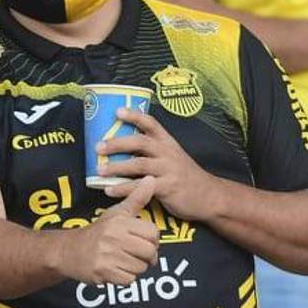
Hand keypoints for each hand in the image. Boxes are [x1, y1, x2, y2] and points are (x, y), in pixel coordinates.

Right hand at [54, 176, 160, 285]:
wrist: (68, 251)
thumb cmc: (97, 232)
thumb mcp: (116, 213)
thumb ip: (136, 198)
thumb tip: (151, 179)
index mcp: (120, 222)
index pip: (153, 234)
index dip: (151, 240)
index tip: (142, 241)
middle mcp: (114, 237)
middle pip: (149, 252)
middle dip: (146, 257)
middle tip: (135, 254)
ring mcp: (107, 256)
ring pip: (140, 268)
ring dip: (135, 268)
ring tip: (122, 261)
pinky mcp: (103, 272)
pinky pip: (128, 280)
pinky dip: (124, 278)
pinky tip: (115, 270)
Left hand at [98, 109, 220, 220]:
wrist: (209, 196)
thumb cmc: (184, 176)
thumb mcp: (172, 157)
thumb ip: (152, 152)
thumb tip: (119, 149)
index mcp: (167, 142)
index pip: (151, 123)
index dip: (134, 115)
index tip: (117, 111)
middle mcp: (167, 152)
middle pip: (140, 142)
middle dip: (117, 143)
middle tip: (98, 146)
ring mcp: (168, 169)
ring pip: (138, 164)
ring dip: (116, 167)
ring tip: (99, 170)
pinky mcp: (168, 187)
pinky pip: (141, 187)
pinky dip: (123, 189)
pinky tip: (109, 190)